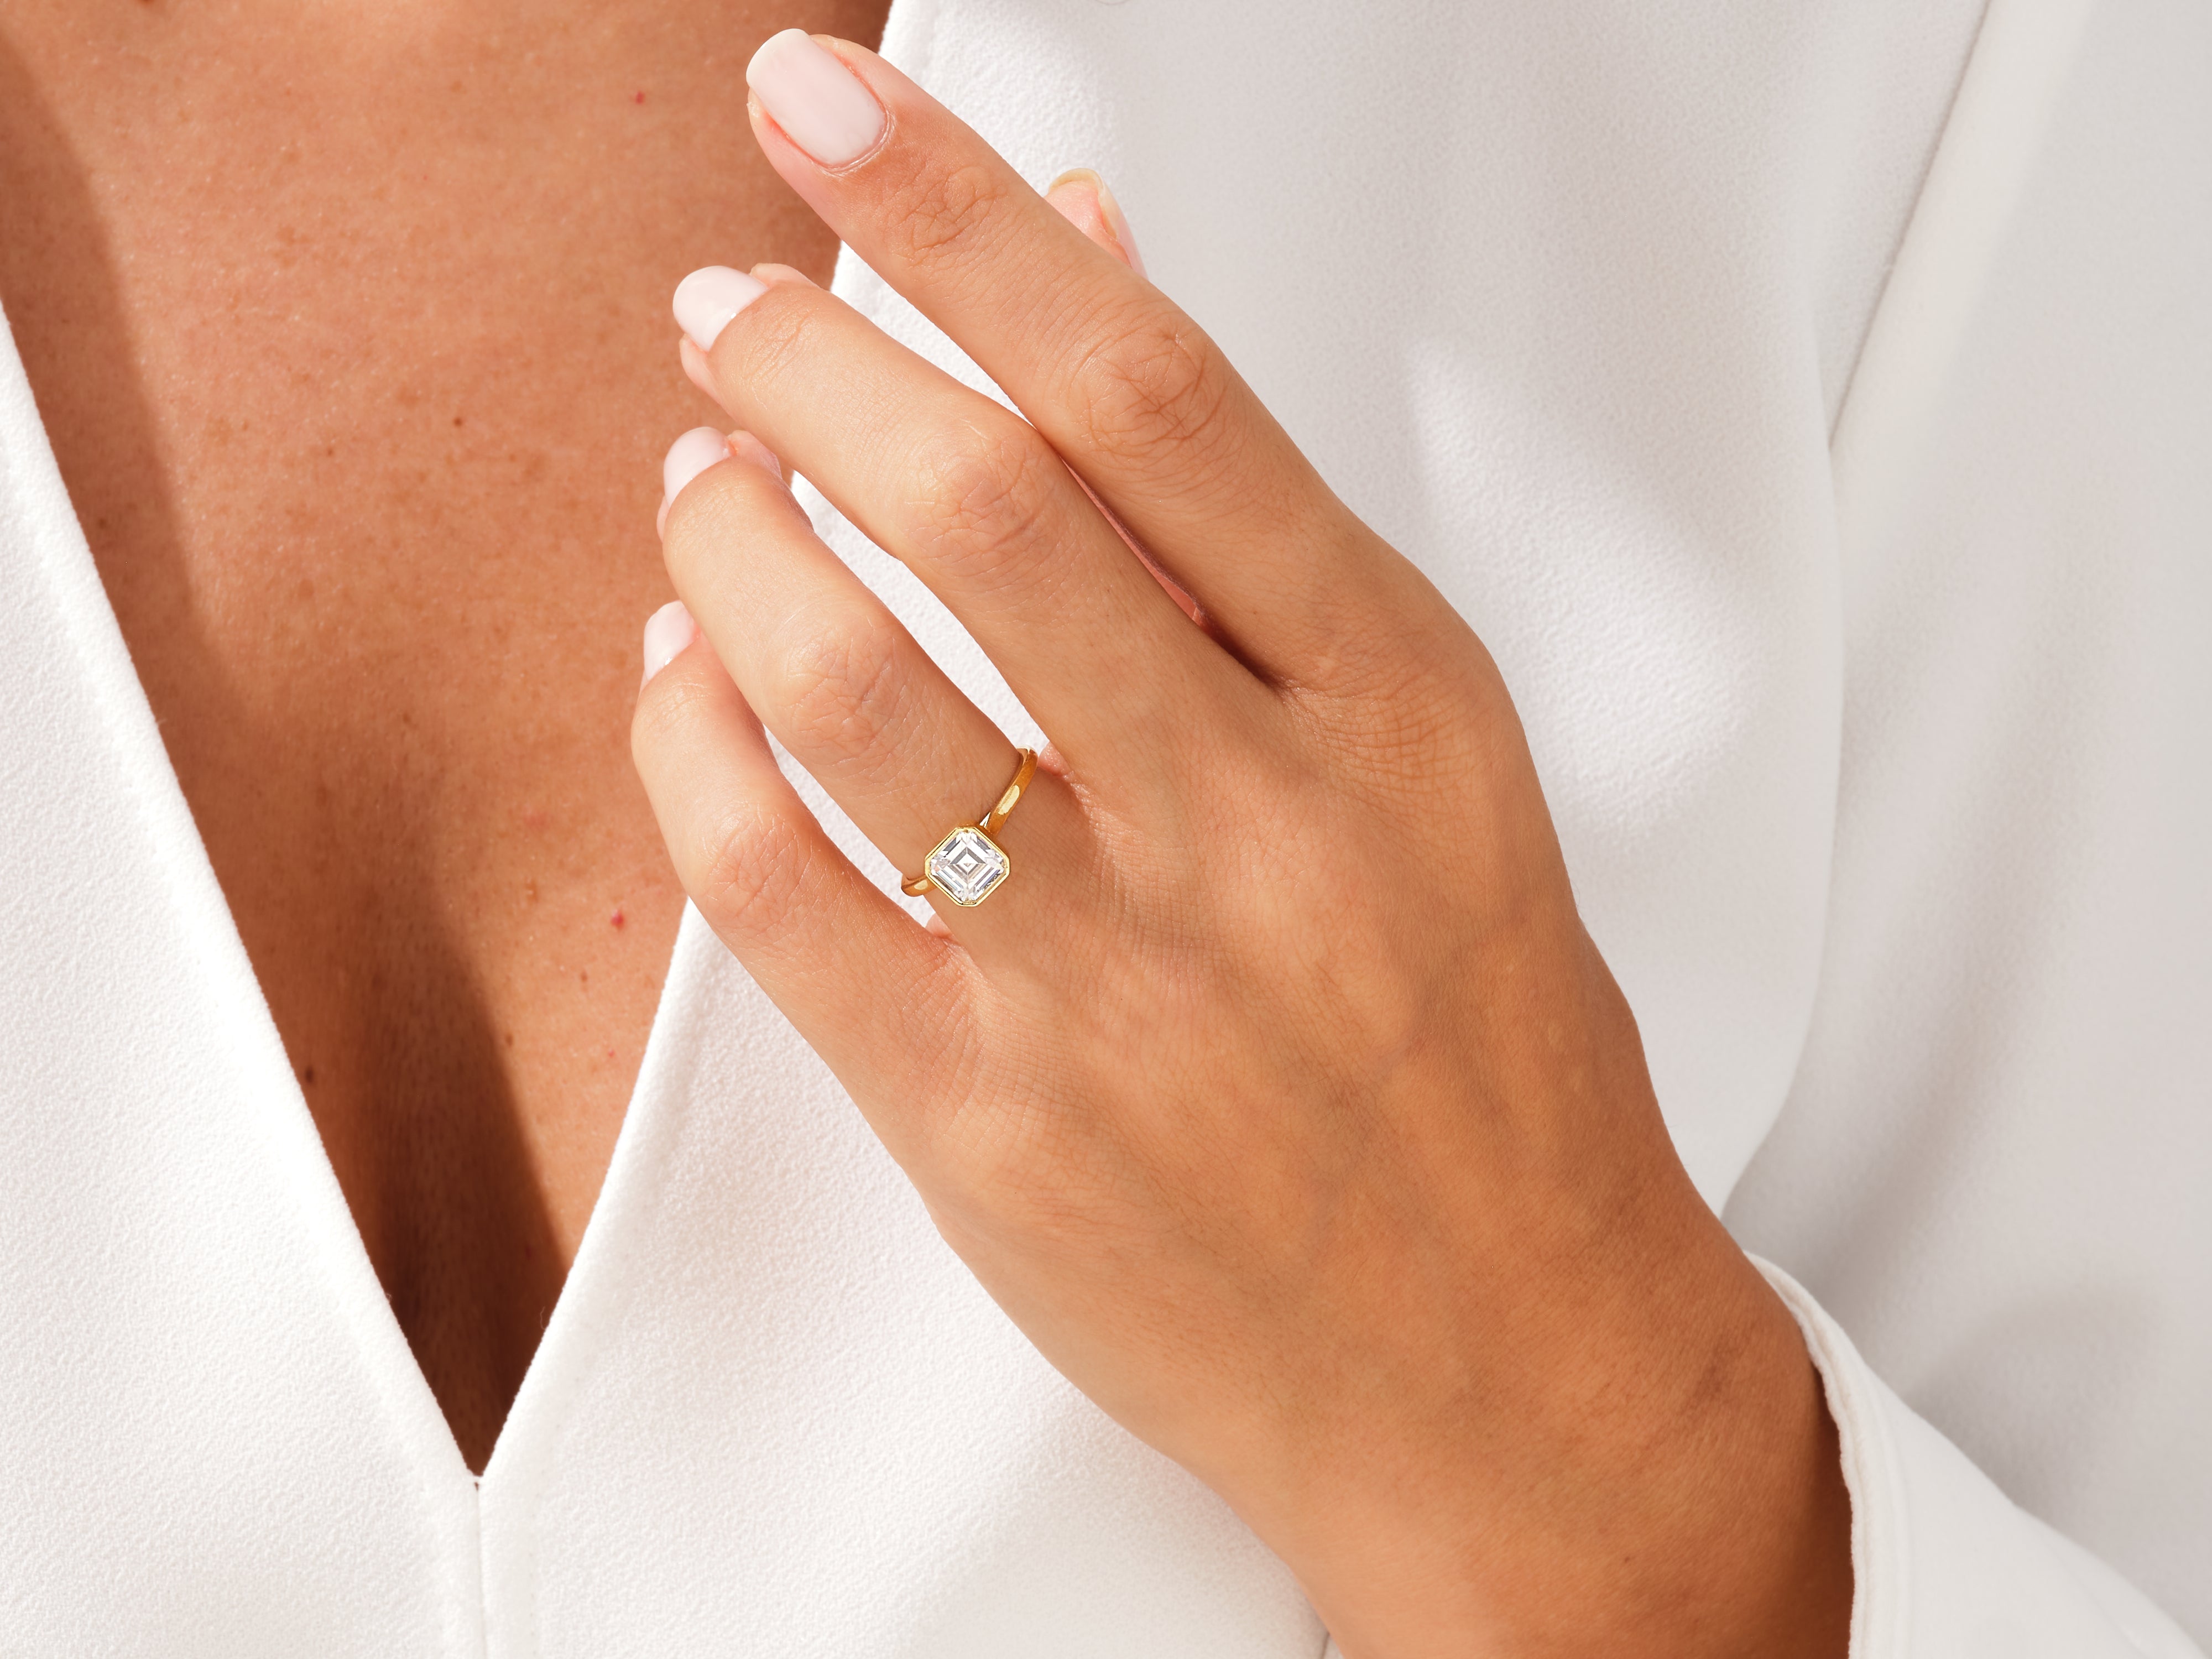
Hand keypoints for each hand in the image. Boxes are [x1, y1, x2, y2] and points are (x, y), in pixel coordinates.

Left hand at [632, 29, 1850, 1656]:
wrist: (1508, 1363)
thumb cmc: (1481, 1056)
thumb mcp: (1425, 755)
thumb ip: (1241, 521)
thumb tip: (1089, 266)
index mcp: (1394, 701)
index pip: (1152, 392)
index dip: (964, 223)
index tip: (835, 121)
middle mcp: (1259, 823)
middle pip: (981, 503)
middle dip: (807, 357)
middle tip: (732, 305)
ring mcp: (1117, 978)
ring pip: (844, 682)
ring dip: (726, 538)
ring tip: (700, 480)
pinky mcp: (985, 1118)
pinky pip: (769, 887)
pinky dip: (687, 747)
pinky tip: (681, 674)